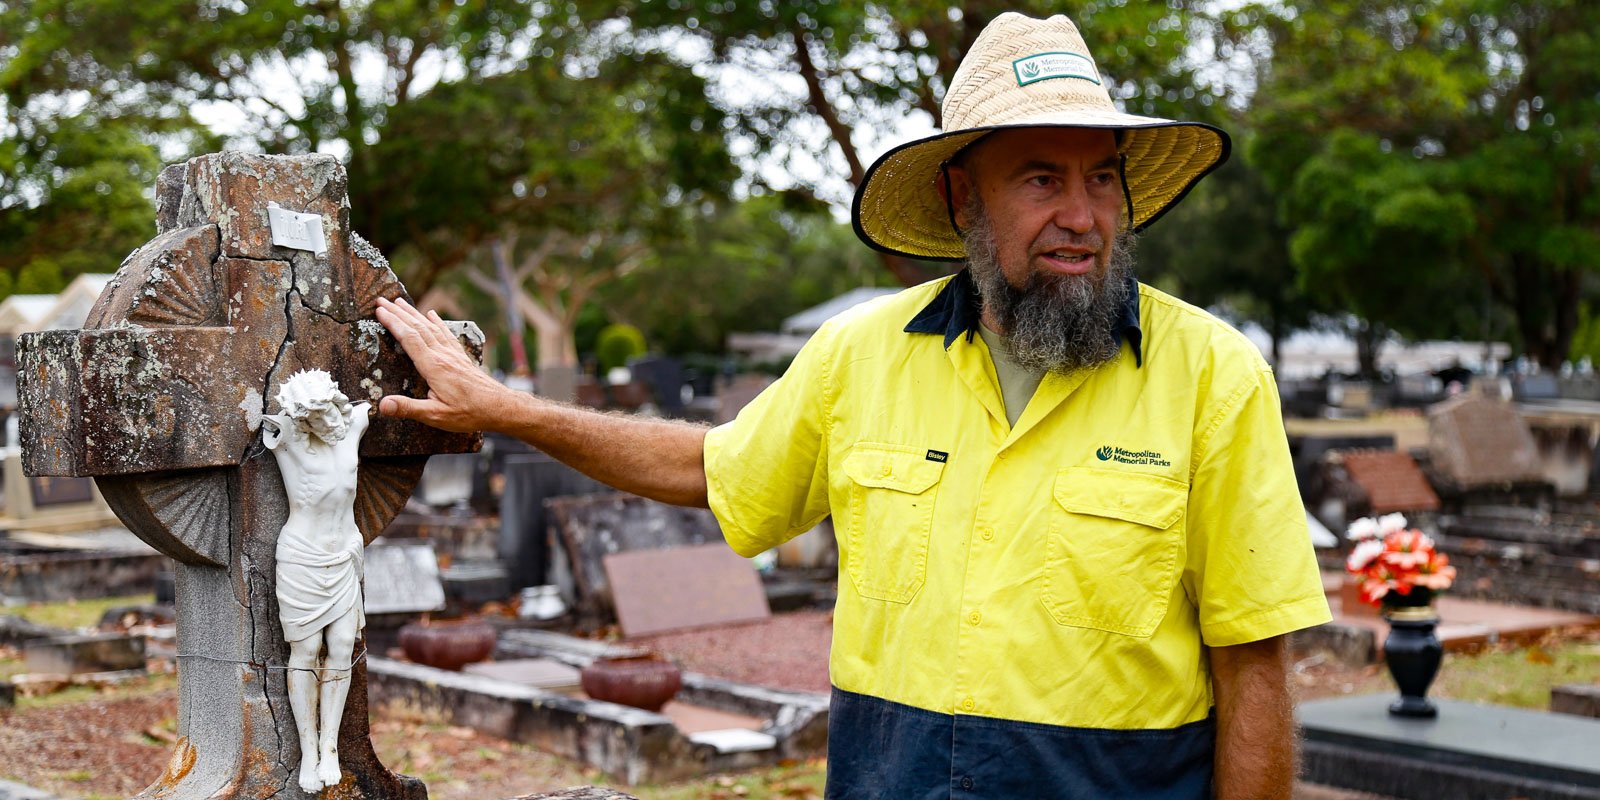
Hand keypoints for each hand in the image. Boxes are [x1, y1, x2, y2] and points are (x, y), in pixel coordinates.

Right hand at [374, 297, 511, 432]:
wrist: (500, 407)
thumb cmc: (470, 412)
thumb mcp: (436, 416)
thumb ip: (408, 409)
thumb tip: (383, 405)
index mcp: (434, 366)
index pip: (409, 338)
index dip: (392, 323)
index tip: (378, 311)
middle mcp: (443, 355)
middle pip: (417, 327)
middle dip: (397, 312)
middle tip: (380, 301)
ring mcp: (453, 354)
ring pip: (431, 327)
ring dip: (413, 313)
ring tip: (400, 302)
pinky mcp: (461, 357)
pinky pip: (446, 334)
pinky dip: (437, 322)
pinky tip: (432, 315)